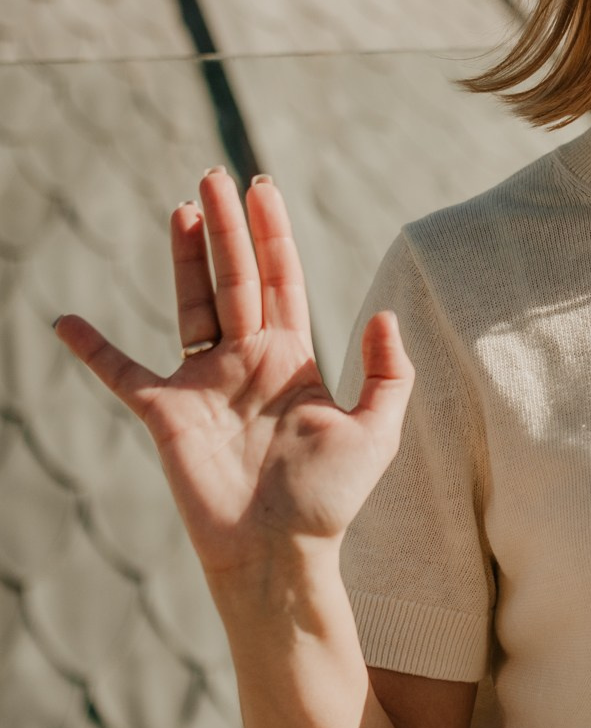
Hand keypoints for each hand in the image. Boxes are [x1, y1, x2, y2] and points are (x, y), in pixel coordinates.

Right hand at [52, 167, 412, 582]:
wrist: (281, 553)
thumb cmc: (330, 499)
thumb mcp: (378, 431)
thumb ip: (387, 373)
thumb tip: (383, 315)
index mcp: (294, 358)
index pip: (282, 280)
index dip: (273, 234)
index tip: (263, 188)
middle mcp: (247, 361)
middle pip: (236, 278)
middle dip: (227, 227)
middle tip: (216, 175)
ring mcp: (204, 383)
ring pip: (192, 304)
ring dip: (185, 258)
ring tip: (184, 207)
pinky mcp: (166, 414)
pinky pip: (121, 373)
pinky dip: (92, 348)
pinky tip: (66, 320)